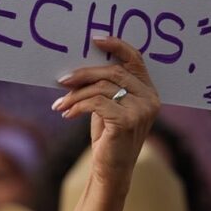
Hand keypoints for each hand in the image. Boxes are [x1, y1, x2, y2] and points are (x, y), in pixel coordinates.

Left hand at [52, 37, 160, 194]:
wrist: (111, 170)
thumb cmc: (109, 139)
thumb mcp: (109, 108)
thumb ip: (105, 88)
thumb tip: (80, 69)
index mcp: (149, 92)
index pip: (135, 59)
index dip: (116, 46)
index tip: (94, 40)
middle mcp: (149, 99)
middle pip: (113, 72)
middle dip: (84, 74)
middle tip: (62, 80)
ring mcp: (141, 110)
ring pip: (101, 88)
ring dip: (75, 94)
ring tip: (60, 104)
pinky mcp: (127, 121)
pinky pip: (96, 103)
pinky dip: (77, 106)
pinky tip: (66, 113)